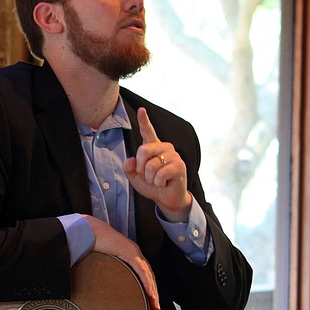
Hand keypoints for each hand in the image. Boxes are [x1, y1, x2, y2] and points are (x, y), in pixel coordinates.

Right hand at [83, 215, 159, 309]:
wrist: (91, 230)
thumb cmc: (94, 242)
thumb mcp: (104, 259)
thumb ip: (108, 268)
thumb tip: (103, 281)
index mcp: (130, 254)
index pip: (143, 273)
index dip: (148, 286)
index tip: (149, 300)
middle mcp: (135, 253)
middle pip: (149, 275)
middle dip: (153, 292)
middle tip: (155, 306)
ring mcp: (134, 252)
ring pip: (148, 275)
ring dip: (153, 290)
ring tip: (154, 303)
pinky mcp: (130, 253)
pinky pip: (142, 271)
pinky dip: (147, 283)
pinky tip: (150, 292)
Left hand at [124, 107, 191, 222]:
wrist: (166, 199)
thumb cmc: (152, 185)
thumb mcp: (135, 177)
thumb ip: (129, 168)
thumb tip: (131, 161)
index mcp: (153, 147)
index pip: (147, 132)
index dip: (144, 121)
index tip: (141, 110)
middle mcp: (164, 147)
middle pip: (143, 150)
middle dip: (141, 168)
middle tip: (147, 176)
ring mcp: (173, 155)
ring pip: (151, 165)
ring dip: (150, 178)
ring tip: (157, 180)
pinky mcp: (180, 166)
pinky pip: (161, 173)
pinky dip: (158, 182)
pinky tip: (164, 183)